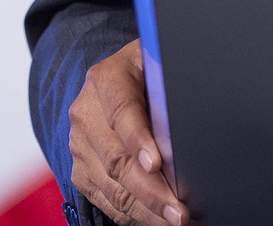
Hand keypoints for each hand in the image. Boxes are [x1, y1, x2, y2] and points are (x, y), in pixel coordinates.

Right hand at [69, 39, 188, 224]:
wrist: (115, 79)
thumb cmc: (147, 70)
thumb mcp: (159, 62)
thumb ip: (169, 83)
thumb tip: (192, 117)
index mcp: (107, 78)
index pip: (122, 111)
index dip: (138, 140)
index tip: (156, 163)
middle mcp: (86, 112)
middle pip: (116, 159)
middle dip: (151, 191)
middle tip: (180, 211)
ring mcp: (80, 144)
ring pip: (112, 187)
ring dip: (146, 211)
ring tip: (176, 221)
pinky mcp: (81, 170)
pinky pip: (106, 200)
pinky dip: (134, 215)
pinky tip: (158, 220)